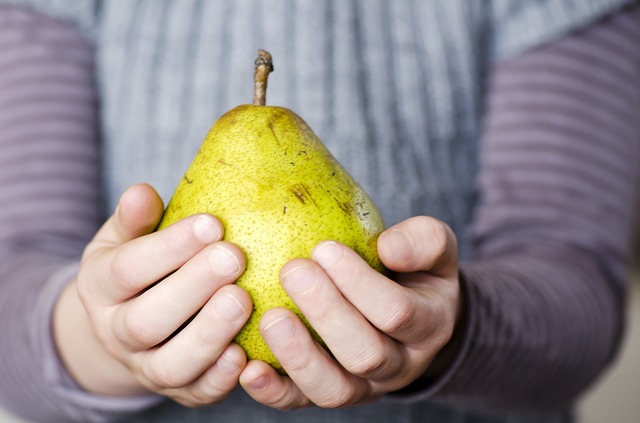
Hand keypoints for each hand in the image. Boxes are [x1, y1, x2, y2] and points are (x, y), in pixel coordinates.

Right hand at [53, 184, 251, 405]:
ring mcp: (146, 368)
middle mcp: (116, 334)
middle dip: (192, 287)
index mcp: (102, 287)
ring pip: (170, 365)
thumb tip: (142, 192)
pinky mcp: (179, 392)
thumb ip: (134, 219)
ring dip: (209, 335)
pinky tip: (245, 356)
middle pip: (146, 321)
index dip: (170, 247)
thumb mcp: (125, 239)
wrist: (127, 324)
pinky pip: (196, 394)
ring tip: (243, 300)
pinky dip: (219, 380)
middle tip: (234, 257)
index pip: (128, 269)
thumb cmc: (139, 268)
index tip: (213, 223)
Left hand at [238, 216, 460, 408]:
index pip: (397, 313)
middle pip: (365, 354)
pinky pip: (300, 402)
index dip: (360, 285)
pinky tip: (247, 366)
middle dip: (327, 314)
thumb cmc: (416, 270)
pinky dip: (273, 390)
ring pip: (334, 389)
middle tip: (292, 270)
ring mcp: (364, 388)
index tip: (324, 247)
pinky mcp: (330, 393)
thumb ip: (423, 241)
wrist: (414, 315)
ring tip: (271, 317)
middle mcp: (399, 365)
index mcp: (429, 327)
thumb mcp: (434, 247)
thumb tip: (389, 247)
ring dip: (299, 356)